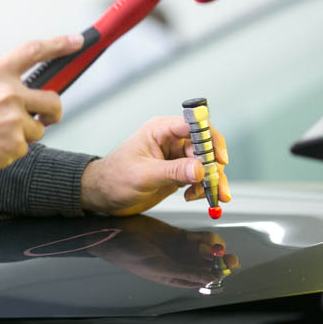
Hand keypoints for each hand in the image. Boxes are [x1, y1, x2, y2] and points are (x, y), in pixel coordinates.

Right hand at [0, 34, 82, 182]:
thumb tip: (4, 85)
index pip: (33, 51)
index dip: (58, 45)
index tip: (76, 41)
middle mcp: (9, 93)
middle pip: (52, 99)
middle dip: (52, 112)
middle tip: (46, 118)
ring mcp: (15, 119)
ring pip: (37, 128)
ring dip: (23, 135)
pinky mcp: (16, 143)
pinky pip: (24, 147)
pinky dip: (10, 151)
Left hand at [80, 115, 230, 215]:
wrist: (103, 195)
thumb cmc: (114, 178)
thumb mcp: (143, 176)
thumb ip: (172, 172)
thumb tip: (199, 169)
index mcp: (161, 130)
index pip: (194, 126)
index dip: (210, 140)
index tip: (219, 158)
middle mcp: (171, 140)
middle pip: (205, 148)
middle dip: (214, 168)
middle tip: (217, 187)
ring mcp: (176, 157)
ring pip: (206, 164)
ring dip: (212, 181)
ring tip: (212, 197)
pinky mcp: (178, 172)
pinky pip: (199, 177)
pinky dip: (203, 188)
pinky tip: (193, 196)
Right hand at [87, 216, 239, 288]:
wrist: (113, 232)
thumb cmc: (128, 254)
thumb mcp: (157, 265)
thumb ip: (184, 272)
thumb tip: (209, 279)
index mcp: (172, 277)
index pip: (200, 280)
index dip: (215, 276)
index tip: (226, 268)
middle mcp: (177, 265)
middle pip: (205, 266)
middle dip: (219, 263)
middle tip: (229, 257)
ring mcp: (177, 249)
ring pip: (204, 252)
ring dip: (212, 249)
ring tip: (214, 246)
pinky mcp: (175, 235)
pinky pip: (196, 238)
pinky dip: (204, 238)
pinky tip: (208, 237)